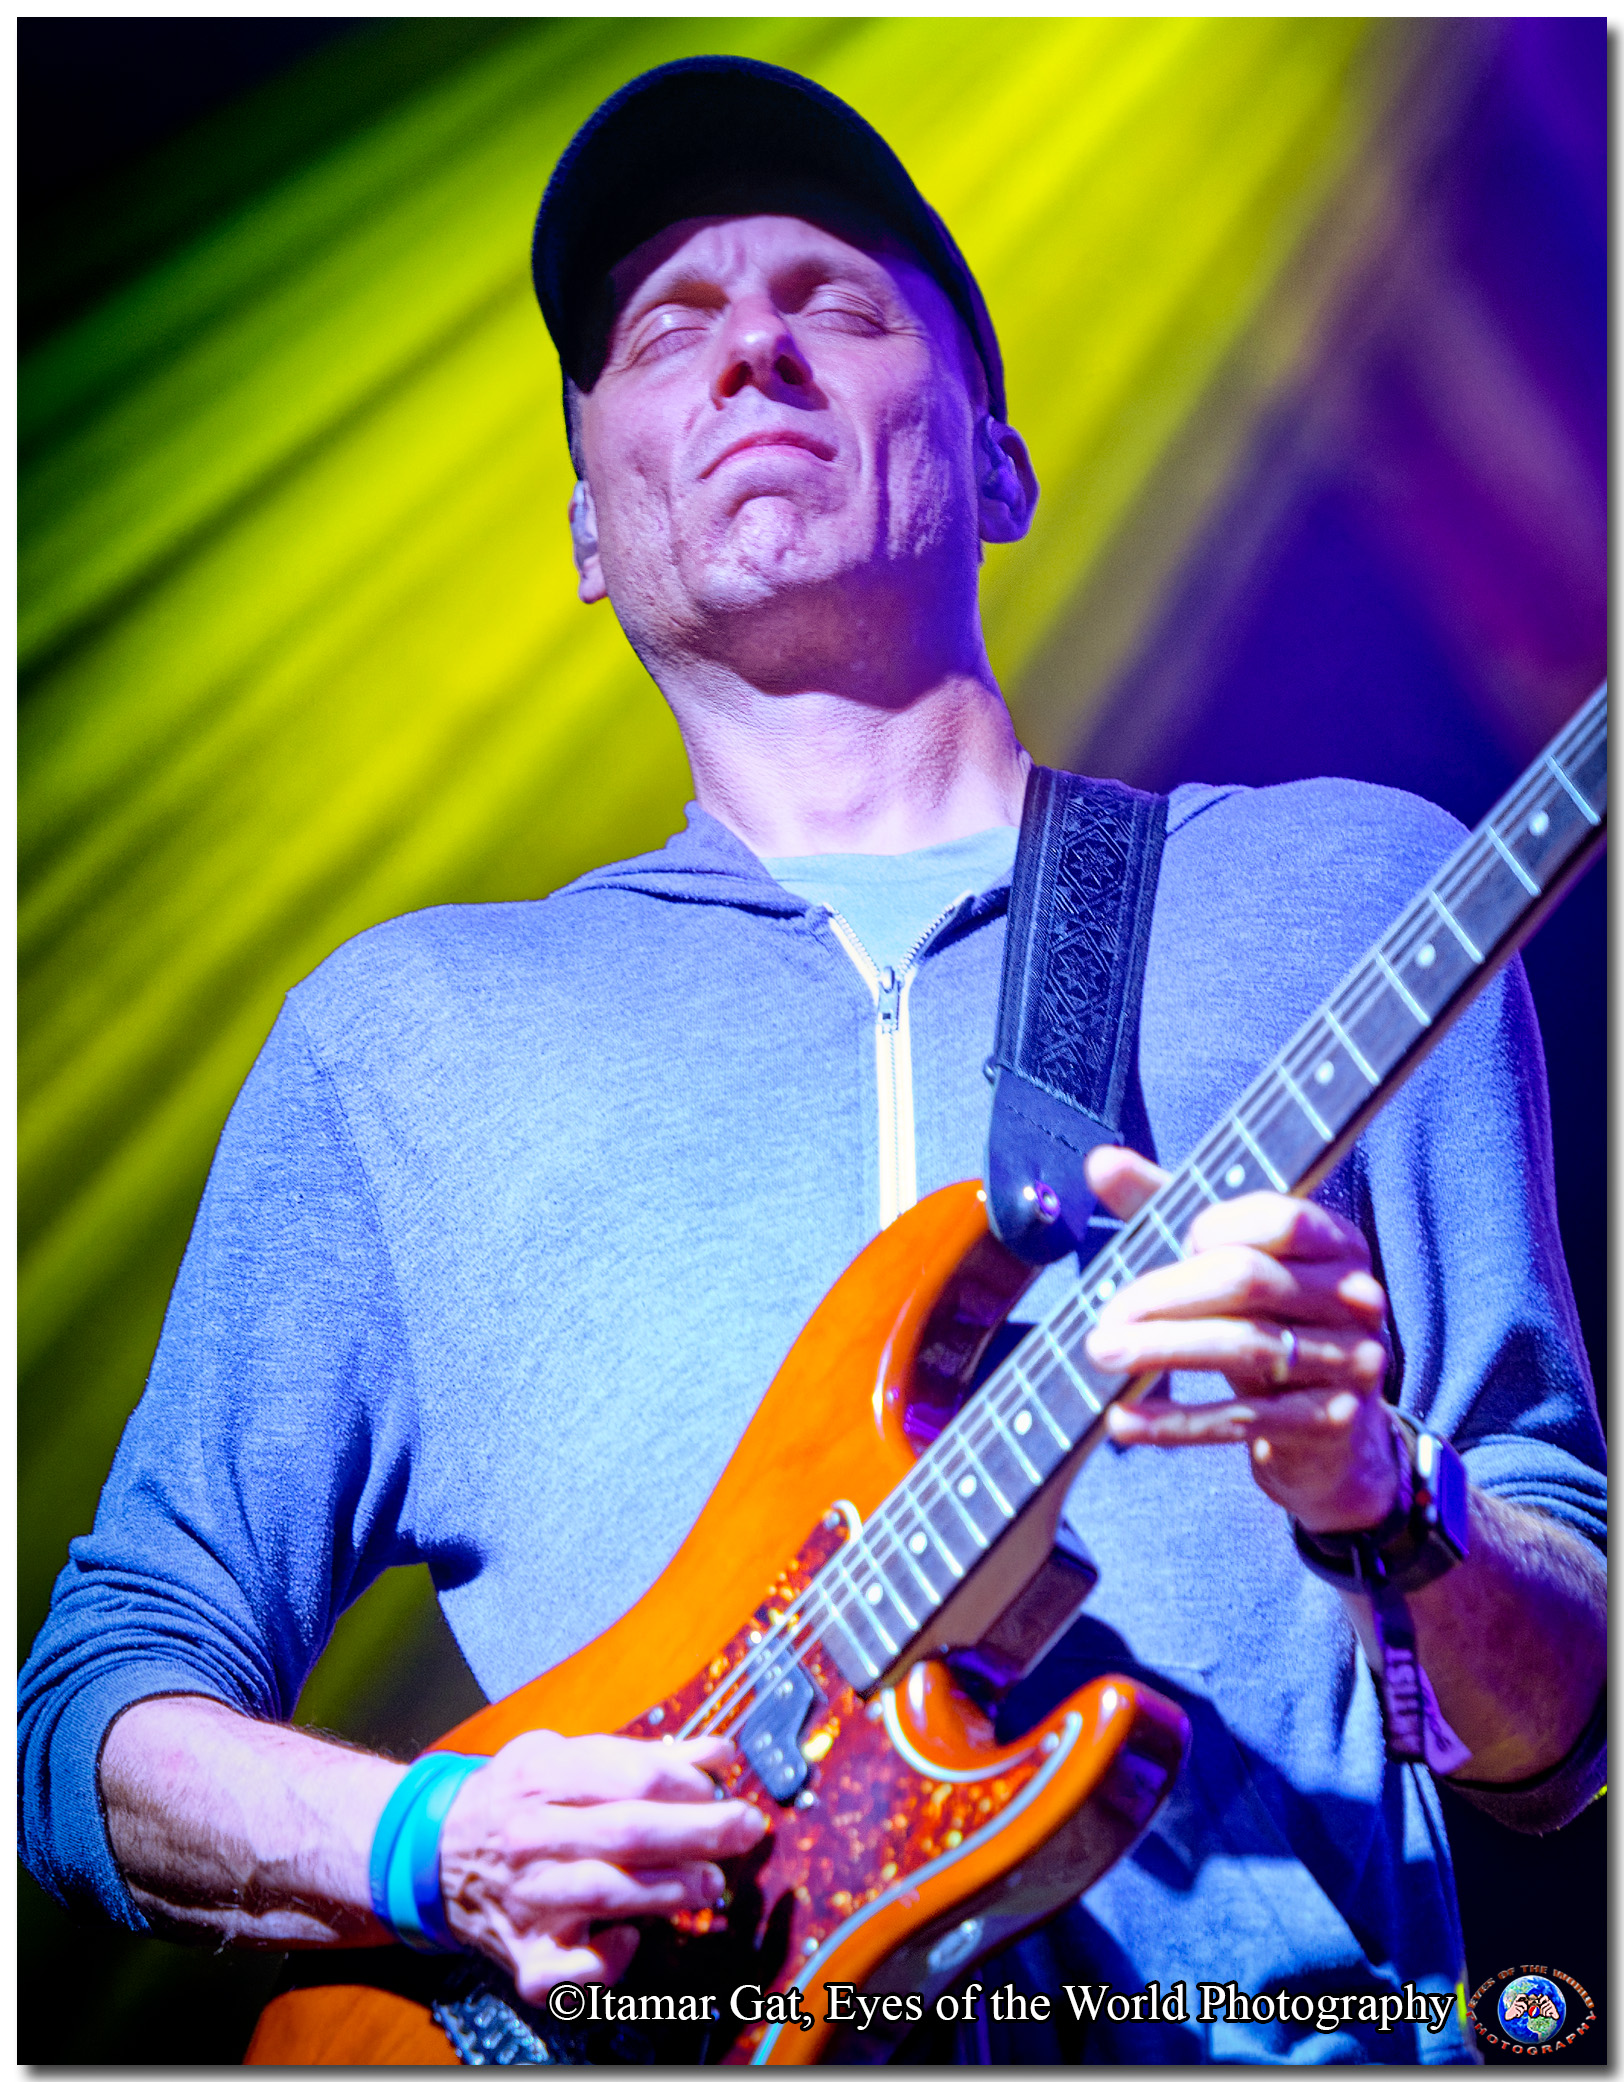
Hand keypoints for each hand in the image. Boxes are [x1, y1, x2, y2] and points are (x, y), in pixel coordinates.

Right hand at [438, 1730, 766, 2001]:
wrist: (432, 1850)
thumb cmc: (516, 1796)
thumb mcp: (565, 1754)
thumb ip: (643, 1754)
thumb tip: (718, 1755)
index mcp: (543, 1775)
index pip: (631, 1775)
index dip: (687, 1782)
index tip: (719, 1787)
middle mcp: (531, 1835)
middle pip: (628, 1833)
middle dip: (698, 1832)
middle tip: (744, 1829)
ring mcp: (526, 1897)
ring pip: (606, 1895)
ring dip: (669, 1891)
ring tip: (710, 1884)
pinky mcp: (523, 1953)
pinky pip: (566, 1973)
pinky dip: (603, 1962)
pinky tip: (630, 1941)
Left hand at [1081, 1146, 1396, 1532]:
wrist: (1325, 1430)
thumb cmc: (1263, 1321)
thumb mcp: (1225, 1261)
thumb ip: (1169, 1206)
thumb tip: (1103, 1161)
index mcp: (1335, 1242)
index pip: (1281, 1219)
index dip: (1213, 1227)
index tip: (1157, 1244)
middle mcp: (1354, 1297)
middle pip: (1251, 1281)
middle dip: (1166, 1295)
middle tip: (1103, 1317)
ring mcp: (1351, 1361)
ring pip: (1248, 1347)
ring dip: (1164, 1350)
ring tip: (1101, 1353)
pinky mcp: (1332, 1423)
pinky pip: (1244, 1418)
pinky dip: (1176, 1420)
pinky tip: (1123, 1419)